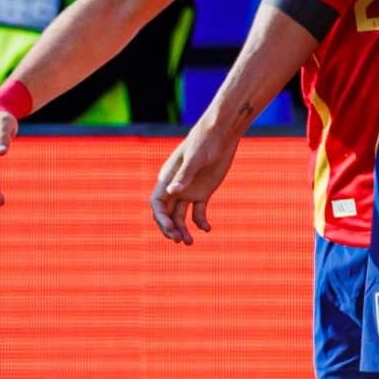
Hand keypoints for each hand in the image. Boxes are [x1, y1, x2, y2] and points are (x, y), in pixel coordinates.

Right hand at [148, 125, 238, 244]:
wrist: (221, 135)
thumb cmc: (204, 141)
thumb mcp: (195, 157)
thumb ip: (184, 175)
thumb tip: (172, 191)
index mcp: (168, 178)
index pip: (158, 204)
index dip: (161, 219)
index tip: (171, 229)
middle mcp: (175, 187)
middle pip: (167, 214)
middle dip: (170, 229)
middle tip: (180, 241)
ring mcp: (188, 191)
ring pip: (180, 216)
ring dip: (183, 230)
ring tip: (190, 243)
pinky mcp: (202, 193)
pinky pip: (198, 212)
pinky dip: (200, 222)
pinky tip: (207, 229)